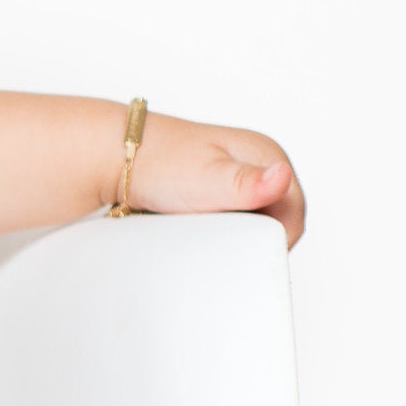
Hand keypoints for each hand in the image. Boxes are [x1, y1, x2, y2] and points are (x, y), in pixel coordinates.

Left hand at [129, 111, 305, 245]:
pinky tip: (199, 229)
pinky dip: (218, 228)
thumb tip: (282, 177)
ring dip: (234, 233)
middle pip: (275, 217)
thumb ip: (246, 184)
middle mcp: (255, 163)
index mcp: (266, 154)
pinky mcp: (214, 190)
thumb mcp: (206, 179)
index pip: (293, 212)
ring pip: (251, 220)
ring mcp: (235, 176)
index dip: (275, 238)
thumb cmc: (157, 165)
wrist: (112, 158)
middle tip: (221, 243)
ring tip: (206, 234)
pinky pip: (229, 217)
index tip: (245, 251)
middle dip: (254, 236)